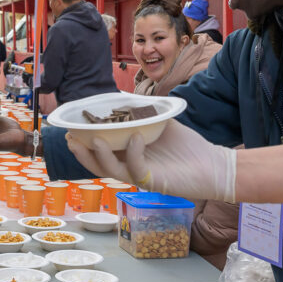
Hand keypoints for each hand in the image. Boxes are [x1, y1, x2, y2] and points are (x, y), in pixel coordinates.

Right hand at [64, 119, 236, 201]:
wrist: (213, 165)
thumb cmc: (188, 147)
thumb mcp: (162, 125)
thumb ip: (146, 114)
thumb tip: (129, 98)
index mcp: (129, 157)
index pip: (101, 152)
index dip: (84, 143)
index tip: (70, 129)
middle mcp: (131, 169)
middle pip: (99, 165)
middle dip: (82, 154)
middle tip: (69, 139)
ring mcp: (141, 177)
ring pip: (112, 171)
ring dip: (100, 157)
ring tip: (92, 141)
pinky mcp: (154, 182)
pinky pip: (138, 169)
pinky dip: (134, 153)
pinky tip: (135, 138)